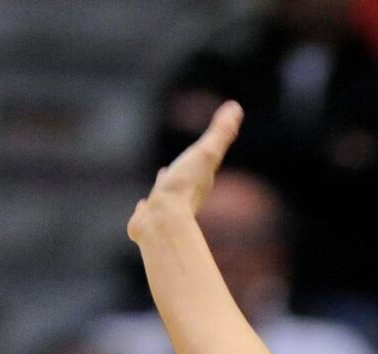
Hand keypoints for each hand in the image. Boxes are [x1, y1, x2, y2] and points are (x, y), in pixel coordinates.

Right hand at [131, 102, 240, 243]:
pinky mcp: (147, 222)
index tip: (205, 149)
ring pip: (164, 195)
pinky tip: (142, 206)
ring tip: (161, 180)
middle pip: (183, 179)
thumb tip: (236, 108)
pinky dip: (145, 207)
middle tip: (178, 165)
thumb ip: (220, 132)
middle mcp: (184, 197)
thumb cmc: (184, 187)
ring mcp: (164, 210)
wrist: (161, 222)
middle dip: (181, 170)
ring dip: (163, 186)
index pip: (203, 163)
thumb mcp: (207, 153)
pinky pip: (146, 213)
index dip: (204, 154)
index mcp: (199, 181)